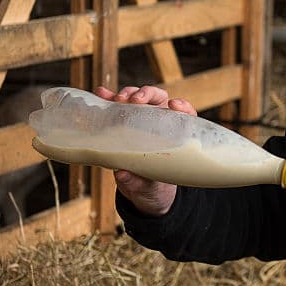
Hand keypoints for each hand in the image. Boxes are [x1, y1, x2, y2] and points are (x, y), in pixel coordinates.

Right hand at [94, 85, 196, 215]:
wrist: (139, 191)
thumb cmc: (152, 187)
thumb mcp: (148, 188)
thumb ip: (137, 182)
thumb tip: (123, 174)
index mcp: (174, 137)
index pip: (185, 114)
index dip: (182, 107)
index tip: (174, 106)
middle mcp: (159, 124)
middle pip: (158, 99)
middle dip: (147, 94)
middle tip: (135, 101)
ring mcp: (140, 121)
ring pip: (136, 98)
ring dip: (127, 94)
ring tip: (116, 99)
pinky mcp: (121, 123)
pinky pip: (115, 107)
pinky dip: (108, 98)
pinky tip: (101, 94)